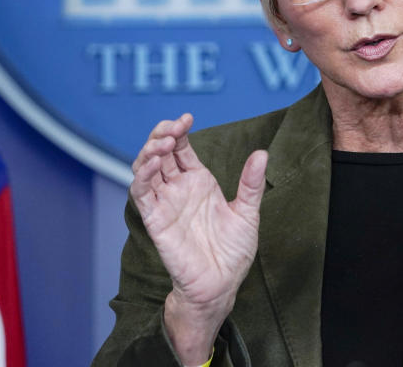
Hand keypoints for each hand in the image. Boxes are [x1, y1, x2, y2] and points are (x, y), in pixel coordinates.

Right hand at [130, 114, 266, 359]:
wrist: (221, 284)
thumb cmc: (233, 252)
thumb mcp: (247, 212)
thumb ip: (251, 184)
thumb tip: (261, 154)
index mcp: (199, 181)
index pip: (181, 148)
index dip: (178, 131)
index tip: (187, 118)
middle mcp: (178, 188)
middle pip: (160, 152)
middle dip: (162, 134)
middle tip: (174, 126)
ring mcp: (165, 202)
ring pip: (146, 168)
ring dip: (149, 151)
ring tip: (162, 141)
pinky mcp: (155, 219)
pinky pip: (141, 193)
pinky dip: (143, 176)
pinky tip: (152, 163)